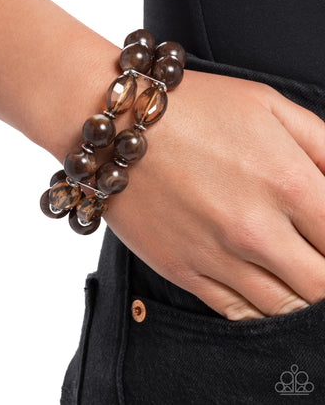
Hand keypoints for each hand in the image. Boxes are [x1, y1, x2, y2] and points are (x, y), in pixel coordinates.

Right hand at [103, 69, 324, 319]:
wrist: (116, 126)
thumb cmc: (193, 108)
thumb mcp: (269, 106)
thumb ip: (324, 146)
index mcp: (288, 183)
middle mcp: (256, 230)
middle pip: (322, 287)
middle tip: (315, 258)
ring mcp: (216, 256)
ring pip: (284, 309)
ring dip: (301, 299)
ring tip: (295, 275)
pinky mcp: (182, 271)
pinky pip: (237, 313)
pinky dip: (261, 312)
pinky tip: (265, 291)